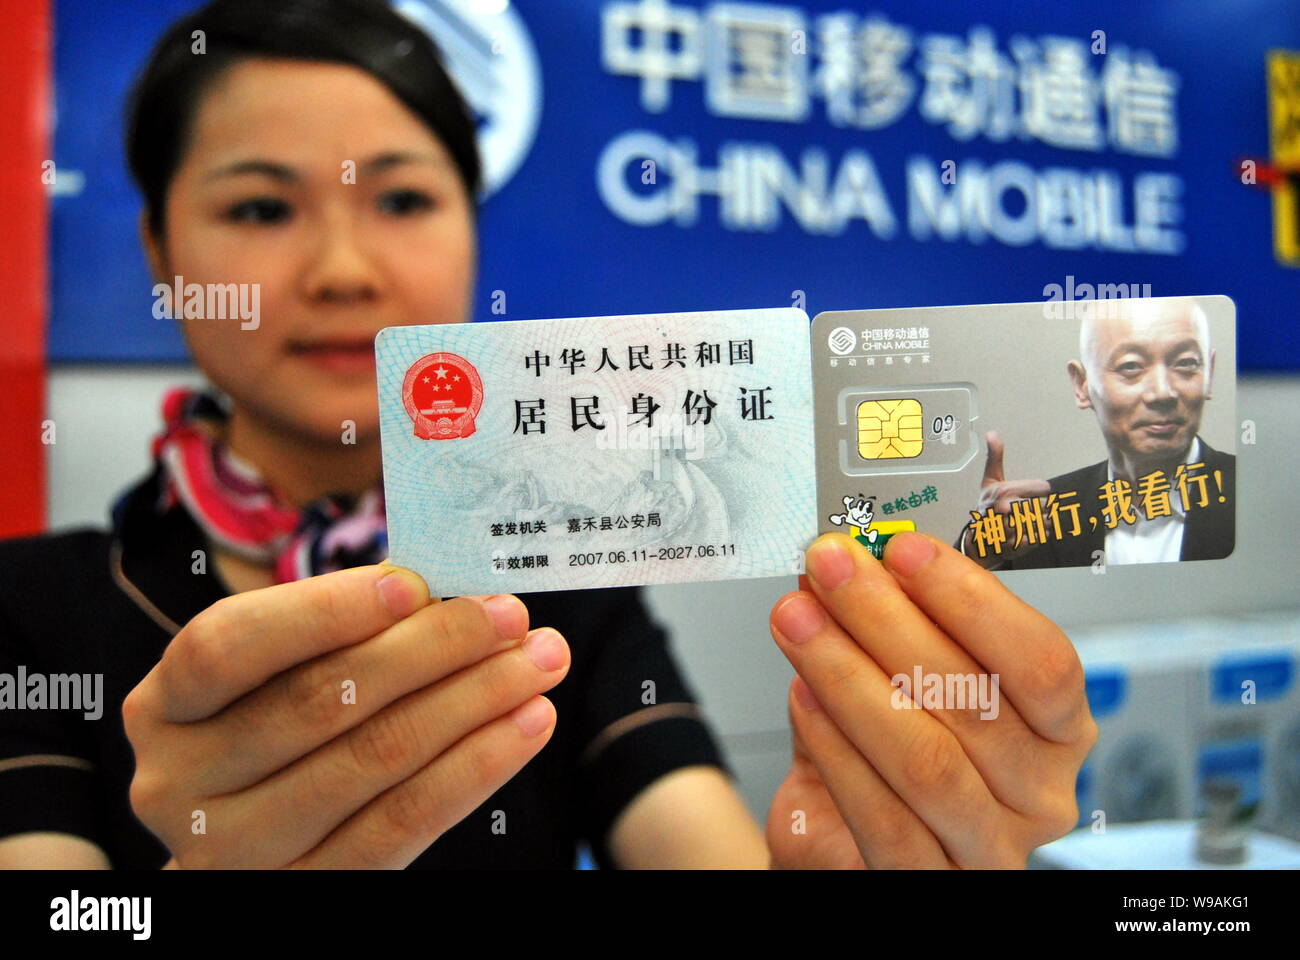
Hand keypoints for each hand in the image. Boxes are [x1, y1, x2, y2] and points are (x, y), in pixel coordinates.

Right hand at [123, 564, 569, 867]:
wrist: (258, 845)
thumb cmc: (275, 727)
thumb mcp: (279, 674)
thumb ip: (340, 630)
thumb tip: (445, 592)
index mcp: (164, 705)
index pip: (230, 646)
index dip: (324, 611)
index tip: (416, 584)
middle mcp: (180, 783)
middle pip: (319, 702)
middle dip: (432, 648)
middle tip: (509, 615)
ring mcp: (236, 852)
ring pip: (375, 758)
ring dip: (473, 700)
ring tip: (537, 661)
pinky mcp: (303, 893)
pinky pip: (406, 823)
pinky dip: (477, 766)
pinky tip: (526, 724)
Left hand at [765, 532, 1095, 868]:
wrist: (843, 840)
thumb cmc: (887, 754)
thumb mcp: (899, 681)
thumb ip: (883, 627)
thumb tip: (852, 560)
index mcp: (1058, 731)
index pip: (1041, 661)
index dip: (972, 599)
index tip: (902, 549)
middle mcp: (1039, 795)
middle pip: (973, 702)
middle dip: (887, 619)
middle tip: (830, 568)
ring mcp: (988, 849)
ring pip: (926, 760)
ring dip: (849, 674)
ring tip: (799, 620)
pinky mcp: (927, 885)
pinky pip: (883, 818)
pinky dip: (835, 749)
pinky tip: (803, 696)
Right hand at [961, 429, 1050, 567]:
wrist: (978, 540)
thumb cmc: (986, 507)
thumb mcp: (989, 480)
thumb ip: (995, 457)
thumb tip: (991, 433)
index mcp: (1004, 492)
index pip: (1044, 488)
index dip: (1038, 490)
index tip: (1025, 494)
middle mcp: (1008, 510)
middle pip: (1046, 505)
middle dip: (1039, 508)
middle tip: (1025, 510)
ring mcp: (1014, 529)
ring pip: (1047, 520)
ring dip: (1041, 521)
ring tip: (1026, 520)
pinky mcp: (1019, 544)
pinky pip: (1043, 536)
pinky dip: (1038, 534)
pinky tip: (1026, 532)